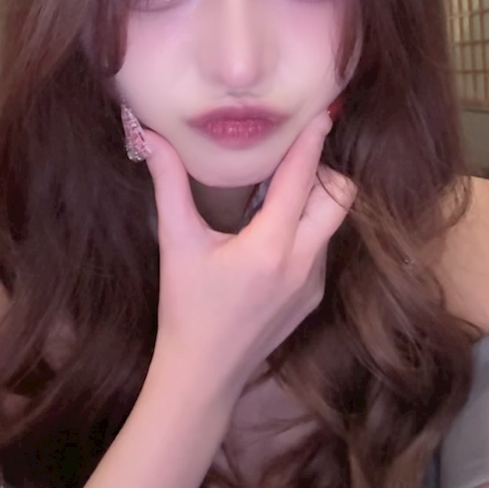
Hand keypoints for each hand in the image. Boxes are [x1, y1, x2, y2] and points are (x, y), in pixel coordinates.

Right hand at [142, 111, 356, 406]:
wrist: (203, 374)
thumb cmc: (185, 307)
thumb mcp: (176, 242)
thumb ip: (168, 184)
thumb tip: (149, 135)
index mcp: (271, 245)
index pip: (302, 178)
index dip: (312, 141)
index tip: (321, 113)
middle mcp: (303, 261)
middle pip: (339, 197)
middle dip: (322, 171)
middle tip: (291, 161)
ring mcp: (314, 282)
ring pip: (332, 223)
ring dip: (312, 202)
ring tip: (275, 195)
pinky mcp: (313, 297)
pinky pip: (321, 249)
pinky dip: (305, 231)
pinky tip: (270, 236)